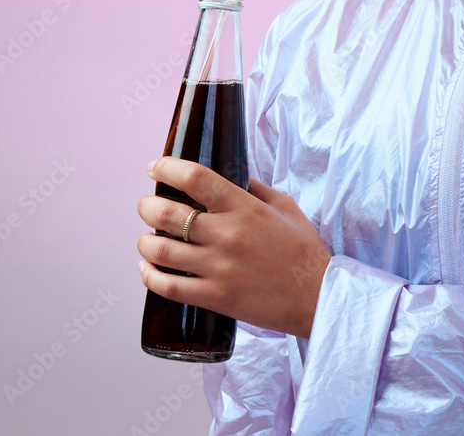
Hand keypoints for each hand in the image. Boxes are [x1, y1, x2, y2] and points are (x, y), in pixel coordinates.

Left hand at [137, 157, 330, 339]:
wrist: (317, 295)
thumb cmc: (303, 248)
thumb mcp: (285, 206)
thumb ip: (256, 189)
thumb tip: (232, 177)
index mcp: (244, 207)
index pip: (195, 178)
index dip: (167, 167)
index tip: (155, 167)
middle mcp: (226, 234)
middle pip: (167, 214)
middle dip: (147, 206)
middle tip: (147, 205)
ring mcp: (218, 267)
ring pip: (160, 251)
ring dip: (145, 241)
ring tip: (147, 238)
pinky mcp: (214, 297)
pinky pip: (168, 287)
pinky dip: (150, 276)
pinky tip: (147, 268)